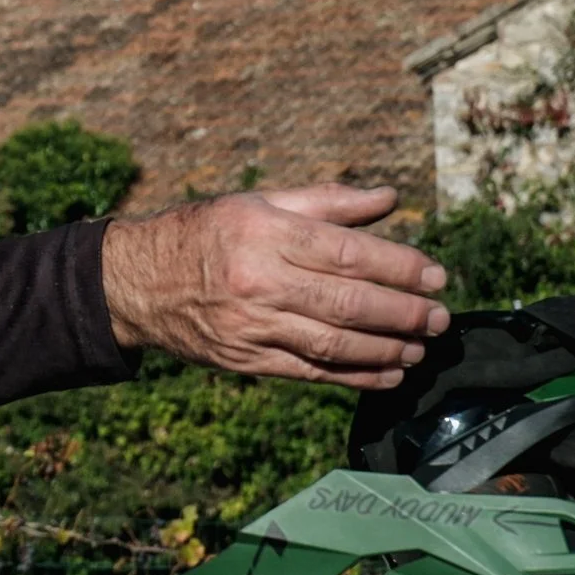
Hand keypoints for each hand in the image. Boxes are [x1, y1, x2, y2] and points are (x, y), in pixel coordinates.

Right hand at [98, 184, 449, 389]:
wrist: (134, 283)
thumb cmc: (204, 233)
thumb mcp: (258, 202)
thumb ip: (327, 201)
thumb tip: (389, 198)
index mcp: (264, 232)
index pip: (346, 252)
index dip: (399, 266)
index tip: (435, 276)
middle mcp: (258, 280)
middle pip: (348, 302)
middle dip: (404, 313)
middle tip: (440, 318)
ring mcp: (251, 326)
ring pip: (334, 343)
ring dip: (387, 349)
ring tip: (421, 347)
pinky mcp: (246, 360)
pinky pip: (310, 372)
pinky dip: (354, 376)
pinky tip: (388, 373)